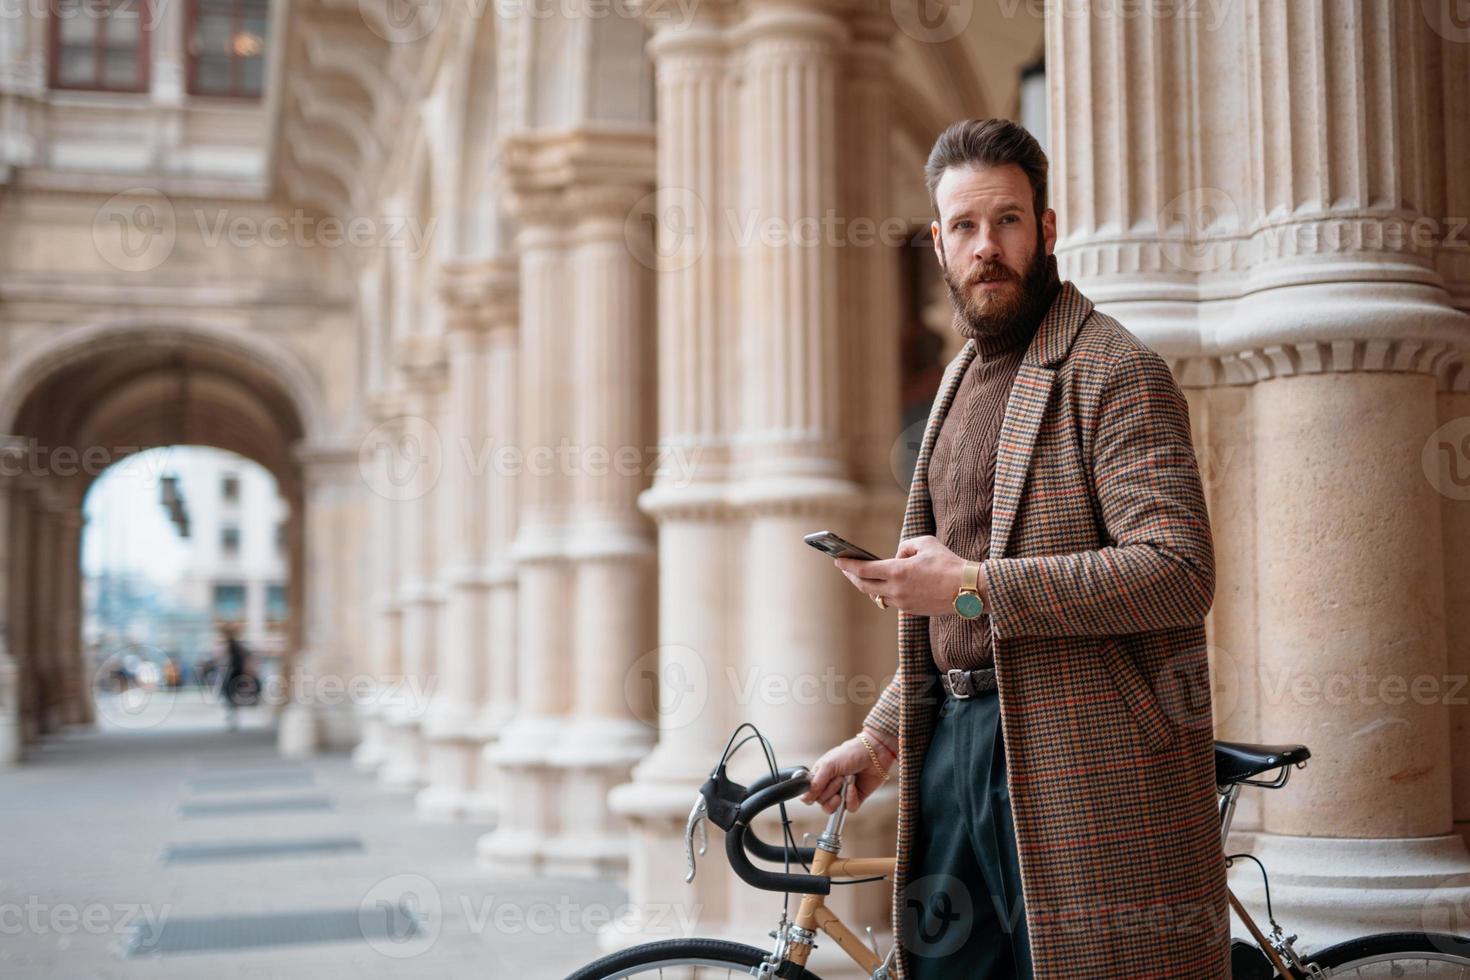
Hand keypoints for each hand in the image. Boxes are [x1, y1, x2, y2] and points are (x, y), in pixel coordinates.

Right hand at [802, 729, 895, 813]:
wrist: (874, 754)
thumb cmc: (851, 753)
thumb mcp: (829, 765)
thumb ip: (816, 783)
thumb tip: (805, 798)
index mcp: (819, 776)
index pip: (808, 794)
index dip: (811, 796)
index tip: (816, 792)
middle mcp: (829, 786)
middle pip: (820, 802)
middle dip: (830, 791)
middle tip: (839, 778)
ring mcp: (841, 793)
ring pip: (833, 808)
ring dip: (838, 797)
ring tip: (845, 784)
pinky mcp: (855, 798)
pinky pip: (849, 808)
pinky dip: (851, 799)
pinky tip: (854, 787)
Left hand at [834, 535, 981, 616]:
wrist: (969, 589)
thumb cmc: (948, 563)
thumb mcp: (925, 543)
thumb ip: (905, 547)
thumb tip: (897, 558)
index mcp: (897, 572)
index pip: (863, 570)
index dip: (847, 565)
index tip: (837, 559)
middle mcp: (896, 590)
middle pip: (864, 586)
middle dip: (852, 576)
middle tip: (845, 568)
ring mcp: (903, 603)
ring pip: (878, 595)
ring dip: (868, 585)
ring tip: (862, 576)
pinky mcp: (912, 611)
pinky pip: (893, 601)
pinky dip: (886, 592)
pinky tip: (885, 585)